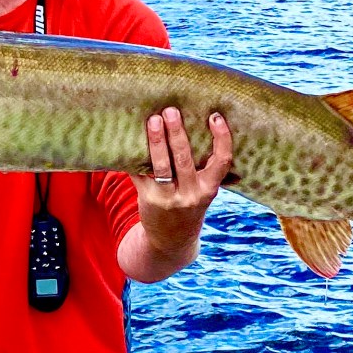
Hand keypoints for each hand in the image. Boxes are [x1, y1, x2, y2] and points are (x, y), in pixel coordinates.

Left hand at [122, 108, 232, 281]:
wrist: (171, 241)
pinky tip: (130, 139)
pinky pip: (140, 173)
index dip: (221, 138)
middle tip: (171, 110)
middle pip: (184, 159)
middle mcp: (191, 194)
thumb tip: (190, 123)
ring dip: (156, 141)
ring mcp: (168, 198)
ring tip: (153, 120)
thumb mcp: (202, 191)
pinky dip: (135, 157)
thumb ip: (202, 168)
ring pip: (161, 165)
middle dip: (177, 133)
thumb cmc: (189, 205)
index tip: (215, 116)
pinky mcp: (148, 199)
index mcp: (209, 189)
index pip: (221, 161)